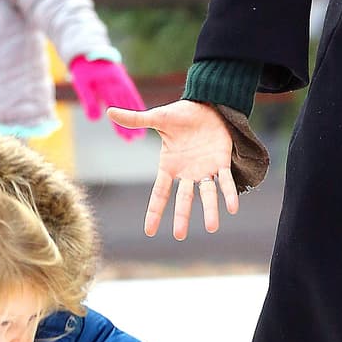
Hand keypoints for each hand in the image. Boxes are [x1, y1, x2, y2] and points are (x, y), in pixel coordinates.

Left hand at [68, 56, 146, 139]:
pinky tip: (144, 117)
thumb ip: (89, 101)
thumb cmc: (84, 69)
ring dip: (137, 119)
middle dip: (130, 125)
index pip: (115, 108)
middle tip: (136, 140)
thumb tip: (95, 119)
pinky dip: (138, 107)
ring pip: (130, 104)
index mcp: (107, 85)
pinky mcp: (125, 82)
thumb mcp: (82, 84)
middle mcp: (118, 84)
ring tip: (140, 135)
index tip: (126, 137)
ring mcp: (123, 83)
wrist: (91, 51)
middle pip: (125, 108)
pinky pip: (133, 96)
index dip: (120, 123)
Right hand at [105, 99, 235, 238]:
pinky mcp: (221, 162)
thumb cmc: (180, 115)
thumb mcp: (157, 118)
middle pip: (184, 198)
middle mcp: (187, 173)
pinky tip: (233, 207)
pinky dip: (229, 193)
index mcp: (170, 167)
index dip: (154, 211)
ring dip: (210, 210)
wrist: (206, 105)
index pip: (160, 193)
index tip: (149, 232)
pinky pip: (225, 181)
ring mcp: (205, 170)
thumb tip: (109, 112)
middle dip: (182, 216)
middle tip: (179, 235)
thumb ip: (135, 120)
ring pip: (207, 194)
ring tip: (212, 227)